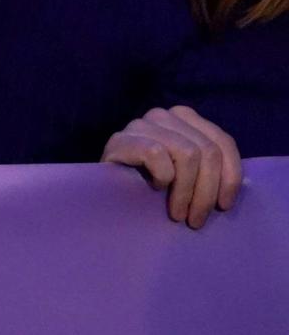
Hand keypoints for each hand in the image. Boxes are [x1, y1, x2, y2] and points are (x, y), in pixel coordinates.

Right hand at [102, 105, 241, 228]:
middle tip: (196, 220)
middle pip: (207, 151)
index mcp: (184, 118)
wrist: (104, 195)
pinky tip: (154, 188)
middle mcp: (164, 115)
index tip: (224, 206)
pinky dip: (162, 176)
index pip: (222, 142)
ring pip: (187, 154)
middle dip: (206, 191)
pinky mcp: (121, 139)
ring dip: (186, 191)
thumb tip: (230, 183)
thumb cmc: (149, 187)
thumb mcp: (187, 174)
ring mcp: (141, 124)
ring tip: (178, 214)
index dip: (230, 177)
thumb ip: (207, 165)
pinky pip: (156, 154)